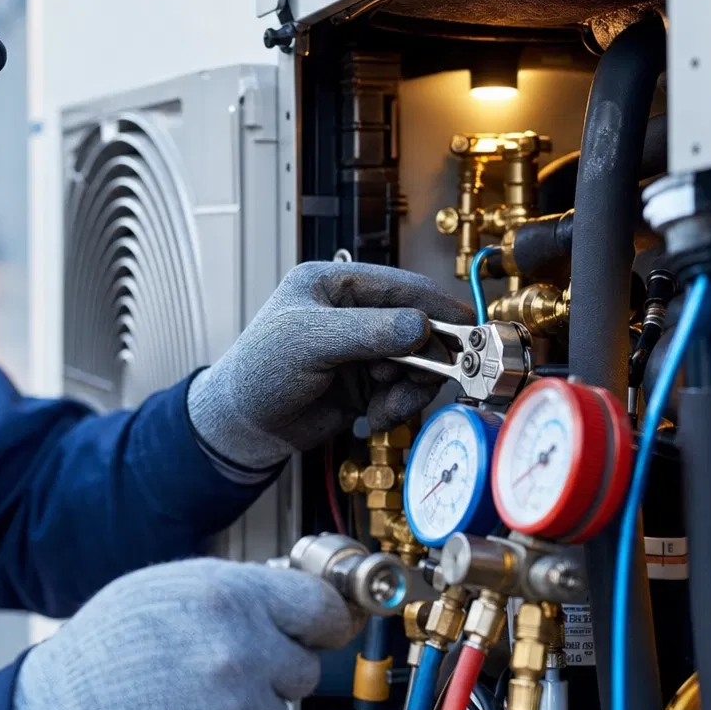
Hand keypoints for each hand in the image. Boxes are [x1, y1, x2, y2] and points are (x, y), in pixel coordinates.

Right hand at [10, 558, 358, 709]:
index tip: (322, 632)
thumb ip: (226, 591)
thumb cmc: (101, 653)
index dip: (324, 623)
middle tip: (217, 676)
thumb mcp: (160, 588)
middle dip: (271, 675)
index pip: (320, 608)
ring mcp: (239, 705)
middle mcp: (242, 647)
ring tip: (185, 707)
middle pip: (303, 668)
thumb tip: (279, 596)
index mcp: (227, 596)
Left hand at [187, 262, 471, 469]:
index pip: (400, 287)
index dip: (436, 305)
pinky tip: (375, 417)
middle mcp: (353, 313)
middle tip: (432, 377)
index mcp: (334, 284)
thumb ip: (369, 332)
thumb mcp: (311, 342)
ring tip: (387, 406)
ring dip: (411, 388)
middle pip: (417, 326)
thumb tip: (421, 326)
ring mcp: (362, 350)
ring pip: (415, 362)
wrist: (242, 425)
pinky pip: (403, 391)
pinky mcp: (366, 384)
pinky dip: (398, 407)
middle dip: (425, 356)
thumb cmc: (259, 370)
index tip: (468, 326)